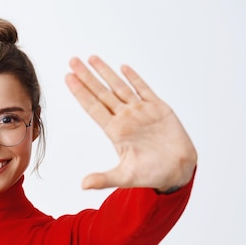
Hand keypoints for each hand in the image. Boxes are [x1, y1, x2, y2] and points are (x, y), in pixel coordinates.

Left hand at [65, 56, 196, 190]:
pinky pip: (144, 89)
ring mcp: (141, 112)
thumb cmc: (151, 174)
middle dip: (87, 77)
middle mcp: (125, 118)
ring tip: (92, 58)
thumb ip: (103, 179)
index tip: (67, 78)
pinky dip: (135, 78)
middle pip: (102, 93)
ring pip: (120, 87)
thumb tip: (83, 185)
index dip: (80, 92)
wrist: (177, 171)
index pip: (93, 107)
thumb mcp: (124, 177)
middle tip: (72, 61)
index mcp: (115, 131)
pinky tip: (123, 67)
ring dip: (106, 73)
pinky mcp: (159, 109)